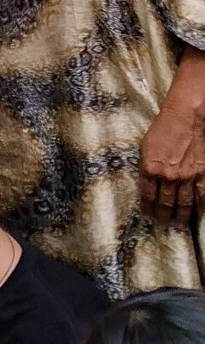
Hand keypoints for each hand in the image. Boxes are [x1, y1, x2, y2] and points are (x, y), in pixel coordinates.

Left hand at [139, 97, 204, 225]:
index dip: (147, 209)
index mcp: (149, 169)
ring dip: (180, 216)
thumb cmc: (162, 128)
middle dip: (163, 217)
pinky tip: (196, 213)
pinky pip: (201, 195)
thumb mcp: (145, 147)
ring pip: (183, 203)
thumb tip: (147, 183)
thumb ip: (146, 167)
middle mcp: (167, 176)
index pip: (147, 196)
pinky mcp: (202, 173)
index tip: (148, 217)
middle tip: (162, 226)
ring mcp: (186, 176)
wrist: (186, 117)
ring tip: (177, 224)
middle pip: (165, 203)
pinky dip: (198, 206)